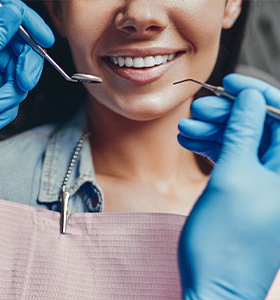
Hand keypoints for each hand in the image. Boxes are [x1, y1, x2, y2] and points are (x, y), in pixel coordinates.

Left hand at [0, 0, 53, 133]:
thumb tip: (15, 13)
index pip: (13, 14)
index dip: (32, 26)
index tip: (46, 41)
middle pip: (21, 51)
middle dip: (24, 72)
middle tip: (22, 85)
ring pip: (16, 79)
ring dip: (10, 98)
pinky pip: (5, 95)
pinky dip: (2, 112)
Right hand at [178, 75, 279, 298]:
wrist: (214, 282)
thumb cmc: (225, 238)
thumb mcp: (233, 177)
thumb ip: (243, 134)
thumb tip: (251, 100)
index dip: (256, 94)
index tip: (230, 83)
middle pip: (258, 127)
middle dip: (228, 114)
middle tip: (198, 110)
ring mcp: (263, 182)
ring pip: (241, 141)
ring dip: (213, 131)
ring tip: (185, 129)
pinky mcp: (245, 189)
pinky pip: (231, 158)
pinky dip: (210, 147)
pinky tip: (189, 142)